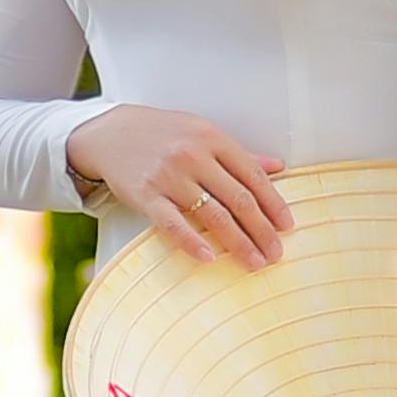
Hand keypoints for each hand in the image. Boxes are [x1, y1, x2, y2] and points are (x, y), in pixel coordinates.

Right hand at [69, 105, 291, 265]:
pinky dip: (192, 242)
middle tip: (276, 254)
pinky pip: (173, 224)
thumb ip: (238, 154)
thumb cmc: (160, 134)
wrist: (108, 133)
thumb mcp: (201, 133)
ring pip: (213, 215)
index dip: (273, 203)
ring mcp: (169, 176)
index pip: (252, 175)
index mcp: (212, 138)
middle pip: (238, 199)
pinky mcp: (145, 195)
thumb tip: (278, 166)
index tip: (287, 226)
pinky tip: (209, 258)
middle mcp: (193, 156)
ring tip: (254, 262)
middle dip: (261, 230)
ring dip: (238, 243)